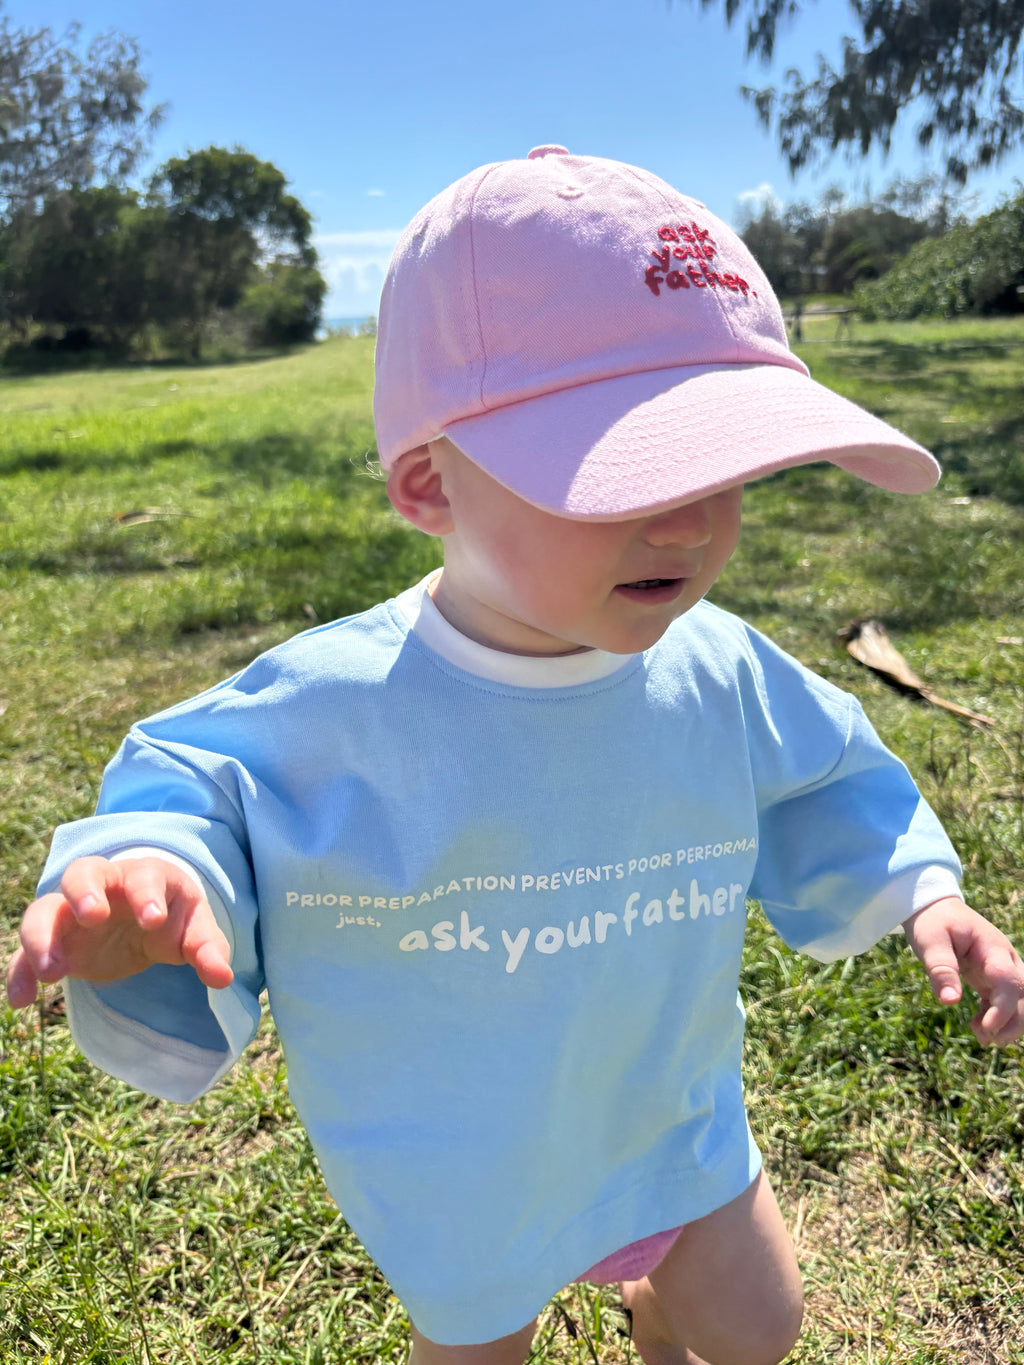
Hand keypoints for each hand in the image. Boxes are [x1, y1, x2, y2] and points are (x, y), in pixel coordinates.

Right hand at [6, 855, 233, 1008]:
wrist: (145, 916)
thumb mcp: (195, 930)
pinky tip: (21, 1000)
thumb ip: (207, 950)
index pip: (143, 876)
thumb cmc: (172, 915)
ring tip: (54, 973)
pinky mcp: (55, 940)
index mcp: (145, 876)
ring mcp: (72, 911)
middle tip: (93, 917)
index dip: (146, 894)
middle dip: (86, 892)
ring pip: (45, 909)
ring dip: (43, 937)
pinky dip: (20, 972)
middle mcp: (104, 886)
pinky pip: (26, 951)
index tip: (151, 920)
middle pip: (83, 872)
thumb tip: (223, 978)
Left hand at [903, 897, 1023, 1046]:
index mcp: (992, 948)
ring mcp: (1002, 971)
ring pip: (1021, 1003)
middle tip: (987, 1039)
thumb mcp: (930, 941)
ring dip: (1008, 1024)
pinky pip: (1006, 1004)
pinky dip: (996, 1019)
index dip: (1004, 1009)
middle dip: (1013, 1023)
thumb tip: (950, 1002)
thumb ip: (941, 969)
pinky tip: (976, 1027)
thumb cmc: (933, 922)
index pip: (1010, 982)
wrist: (936, 908)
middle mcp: (1005, 961)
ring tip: (981, 1036)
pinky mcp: (994, 980)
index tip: (986, 1028)